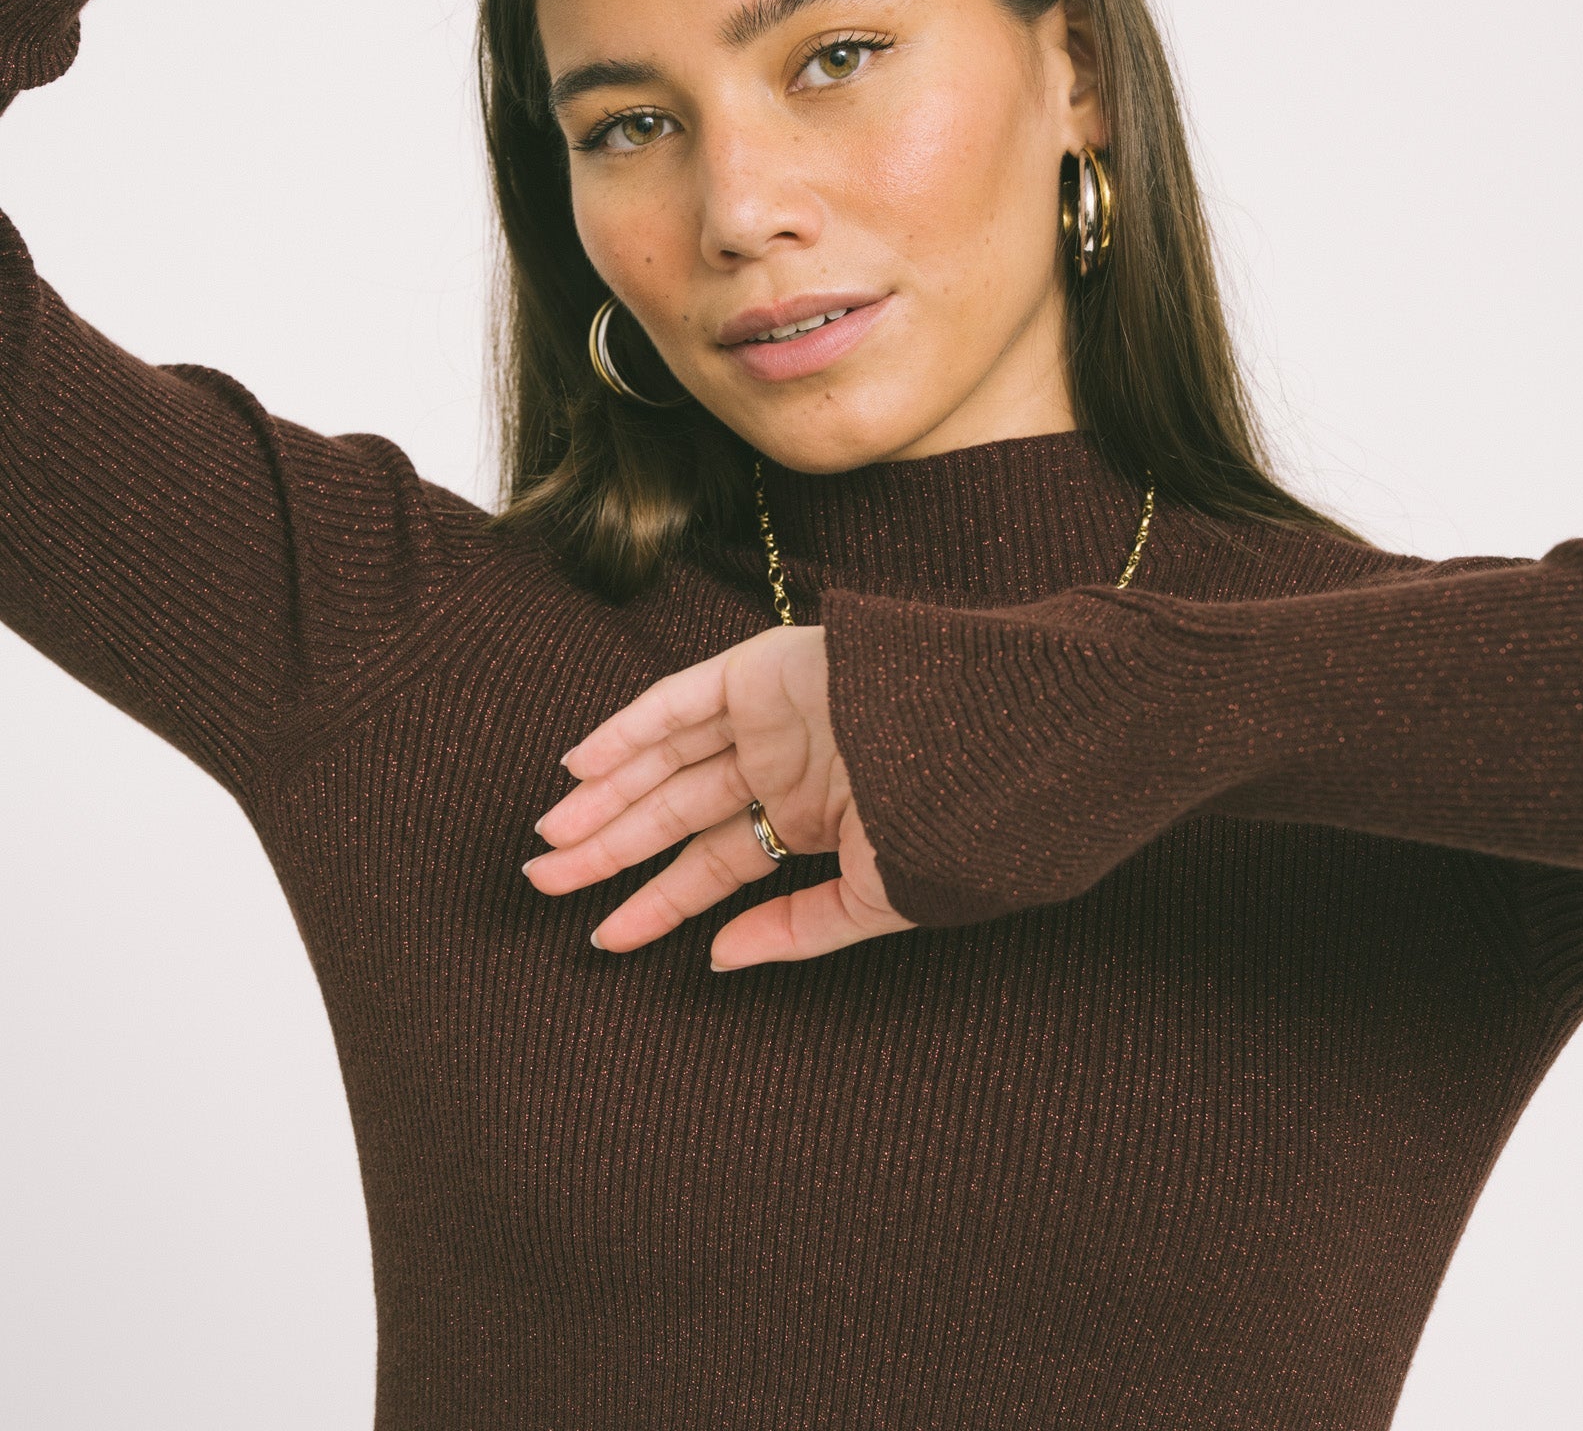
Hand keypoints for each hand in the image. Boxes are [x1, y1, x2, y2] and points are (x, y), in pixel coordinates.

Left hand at [525, 625, 913, 968]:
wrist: (994, 736)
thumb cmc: (951, 823)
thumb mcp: (878, 899)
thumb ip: (800, 930)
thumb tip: (718, 959)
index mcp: (814, 818)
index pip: (716, 864)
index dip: (657, 900)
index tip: (603, 936)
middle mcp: (784, 766)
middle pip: (675, 812)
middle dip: (608, 848)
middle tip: (540, 882)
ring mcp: (770, 717)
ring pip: (666, 757)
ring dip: (606, 793)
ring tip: (545, 836)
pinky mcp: (762, 670)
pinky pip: (678, 700)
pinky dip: (628, 728)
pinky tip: (579, 764)